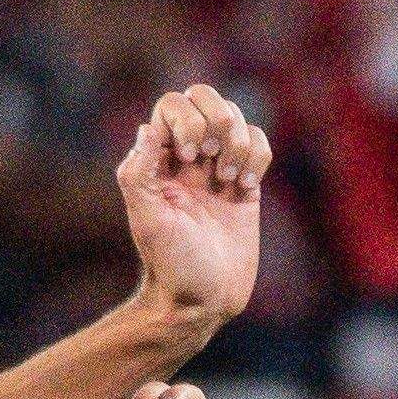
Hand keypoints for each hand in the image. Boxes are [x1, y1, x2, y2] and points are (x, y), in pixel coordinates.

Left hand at [118, 84, 269, 330]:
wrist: (201, 300)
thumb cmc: (170, 263)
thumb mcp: (147, 219)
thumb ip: (138, 171)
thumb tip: (148, 128)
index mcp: (159, 159)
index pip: (172, 106)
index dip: (186, 122)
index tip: (187, 161)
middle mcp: (188, 158)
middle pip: (206, 98)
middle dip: (218, 119)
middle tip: (211, 160)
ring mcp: (218, 169)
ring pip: (237, 119)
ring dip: (238, 143)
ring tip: (229, 181)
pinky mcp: (246, 184)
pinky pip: (259, 144)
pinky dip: (258, 157)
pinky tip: (246, 187)